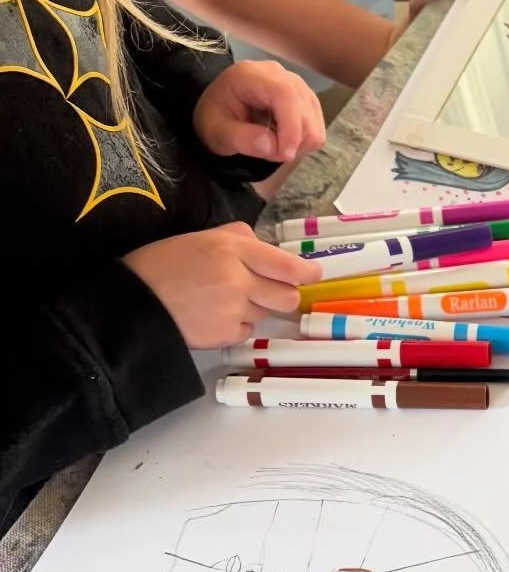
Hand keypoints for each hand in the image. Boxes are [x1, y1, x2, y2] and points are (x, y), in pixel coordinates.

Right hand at [124, 222, 311, 347]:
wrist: (132, 301)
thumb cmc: (162, 266)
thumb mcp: (198, 238)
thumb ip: (237, 238)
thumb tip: (264, 245)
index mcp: (232, 248)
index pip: (286, 264)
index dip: (305, 272)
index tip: (312, 274)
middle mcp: (238, 278)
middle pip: (287, 295)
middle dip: (280, 294)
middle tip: (261, 291)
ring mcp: (234, 308)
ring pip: (266, 313)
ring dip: (253, 308)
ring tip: (221, 300)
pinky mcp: (226, 334)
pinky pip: (247, 331)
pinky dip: (236, 326)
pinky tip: (212, 316)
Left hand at [192, 60, 325, 164]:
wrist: (220, 109)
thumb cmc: (215, 118)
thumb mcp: (218, 132)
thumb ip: (243, 139)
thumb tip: (273, 148)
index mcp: (252, 76)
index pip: (285, 95)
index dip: (291, 127)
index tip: (284, 154)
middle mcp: (279, 74)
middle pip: (304, 110)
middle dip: (294, 140)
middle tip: (270, 152)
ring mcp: (296, 85)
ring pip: (314, 120)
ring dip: (299, 142)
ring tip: (275, 144)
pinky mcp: (305, 98)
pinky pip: (316, 124)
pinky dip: (303, 139)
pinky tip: (284, 138)